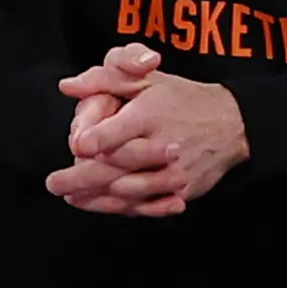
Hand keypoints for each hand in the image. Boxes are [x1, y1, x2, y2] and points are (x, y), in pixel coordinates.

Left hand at [47, 61, 248, 216]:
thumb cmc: (181, 99)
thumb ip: (104, 79)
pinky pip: (146, 206)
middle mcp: (163, 146)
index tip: (75, 146)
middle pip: (115, 169)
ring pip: (127, 193)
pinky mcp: (182, 192)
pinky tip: (100, 205)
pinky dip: (121, 209)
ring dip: (95, 198)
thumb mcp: (146, 79)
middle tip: (54, 184)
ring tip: (72, 197)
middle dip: (79, 179)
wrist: (232, 124)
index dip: (92, 142)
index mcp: (151, 115)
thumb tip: (67, 86)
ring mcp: (174, 173)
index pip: (115, 134)